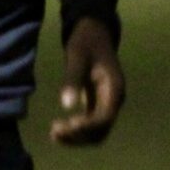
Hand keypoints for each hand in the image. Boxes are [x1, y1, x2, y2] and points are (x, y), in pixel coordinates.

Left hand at [51, 16, 124, 145]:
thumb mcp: (77, 56)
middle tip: (55, 132)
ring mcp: (108, 103)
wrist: (93, 32)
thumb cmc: (86, 42)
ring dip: (77, 137)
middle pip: (102, 130)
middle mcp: (115, 100)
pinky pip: (91, 124)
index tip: (66, 124)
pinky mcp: (99, 103)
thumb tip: (67, 106)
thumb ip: (73, 79)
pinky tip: (60, 128)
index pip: (105, 118)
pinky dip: (77, 130)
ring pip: (96, 131)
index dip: (86, 127)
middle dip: (80, 136)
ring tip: (54, 134)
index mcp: (114, 89)